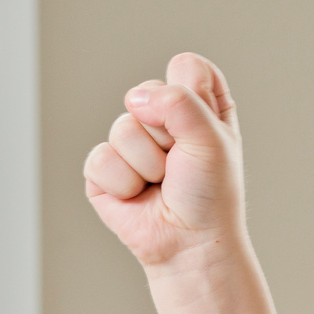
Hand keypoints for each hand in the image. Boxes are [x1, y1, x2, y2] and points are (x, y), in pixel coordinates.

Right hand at [83, 53, 280, 313]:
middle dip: (167, 133)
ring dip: (148, 162)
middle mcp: (165, 121)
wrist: (190, 246)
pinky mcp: (105, 169)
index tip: (205, 127)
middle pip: (149, 91)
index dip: (192, 91)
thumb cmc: (210, 198)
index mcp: (200, 109)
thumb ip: (182, 102)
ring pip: (123, 125)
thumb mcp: (212, 141)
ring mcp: (132, 143)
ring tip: (162, 184)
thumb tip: (138, 97)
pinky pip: (102, 157)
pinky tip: (140, 197)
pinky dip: (124, 182)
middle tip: (182, 165)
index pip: (189, 67)